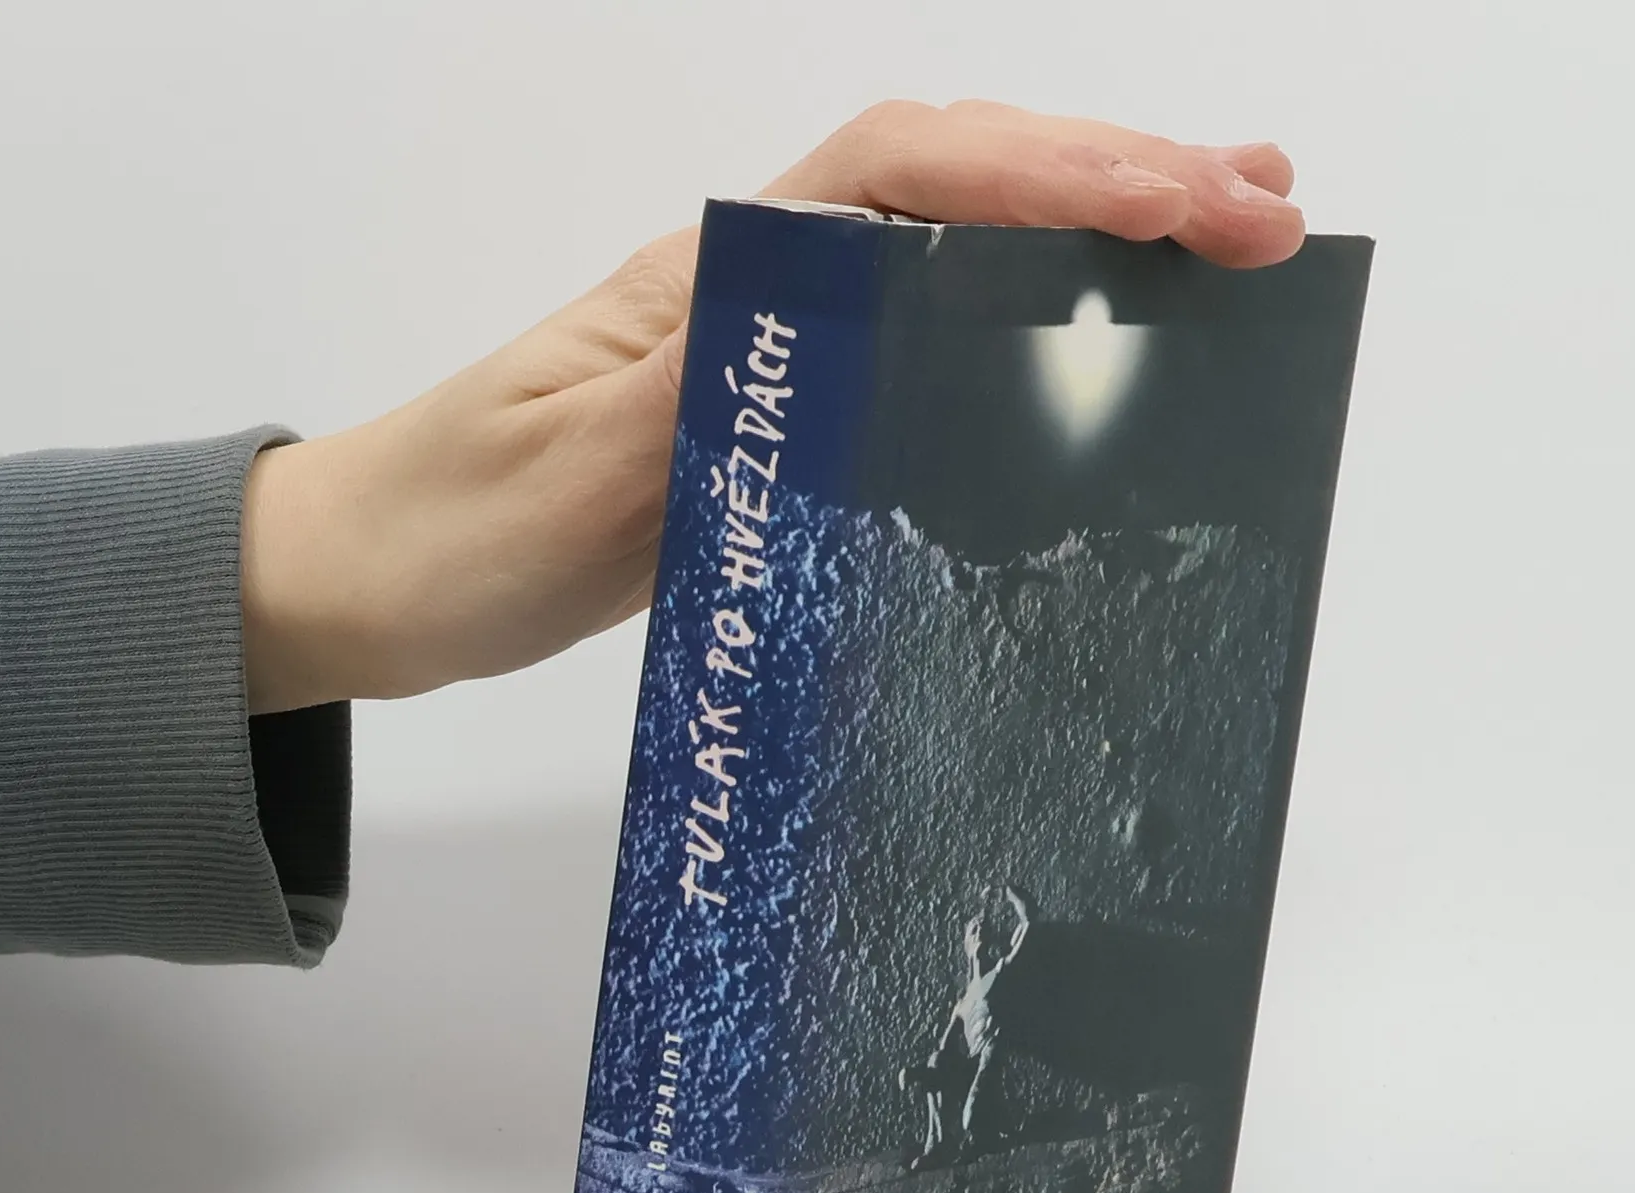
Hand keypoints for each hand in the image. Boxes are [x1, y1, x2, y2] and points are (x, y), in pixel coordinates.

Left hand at [240, 101, 1303, 713]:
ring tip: (1227, 234)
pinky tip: (1093, 344)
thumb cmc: (450, 530)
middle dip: (1118, 179)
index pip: (908, 175)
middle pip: (958, 182)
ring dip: (1091, 229)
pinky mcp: (781, 412)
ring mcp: (775, 344)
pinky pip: (926, 340)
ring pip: (954, 247)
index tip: (1192, 206)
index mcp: (715, 277)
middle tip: (1266, 211)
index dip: (1058, 172)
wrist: (369, 578)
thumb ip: (702, 389)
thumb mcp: (571, 472)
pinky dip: (1025, 320)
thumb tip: (843, 323)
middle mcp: (759, 285)